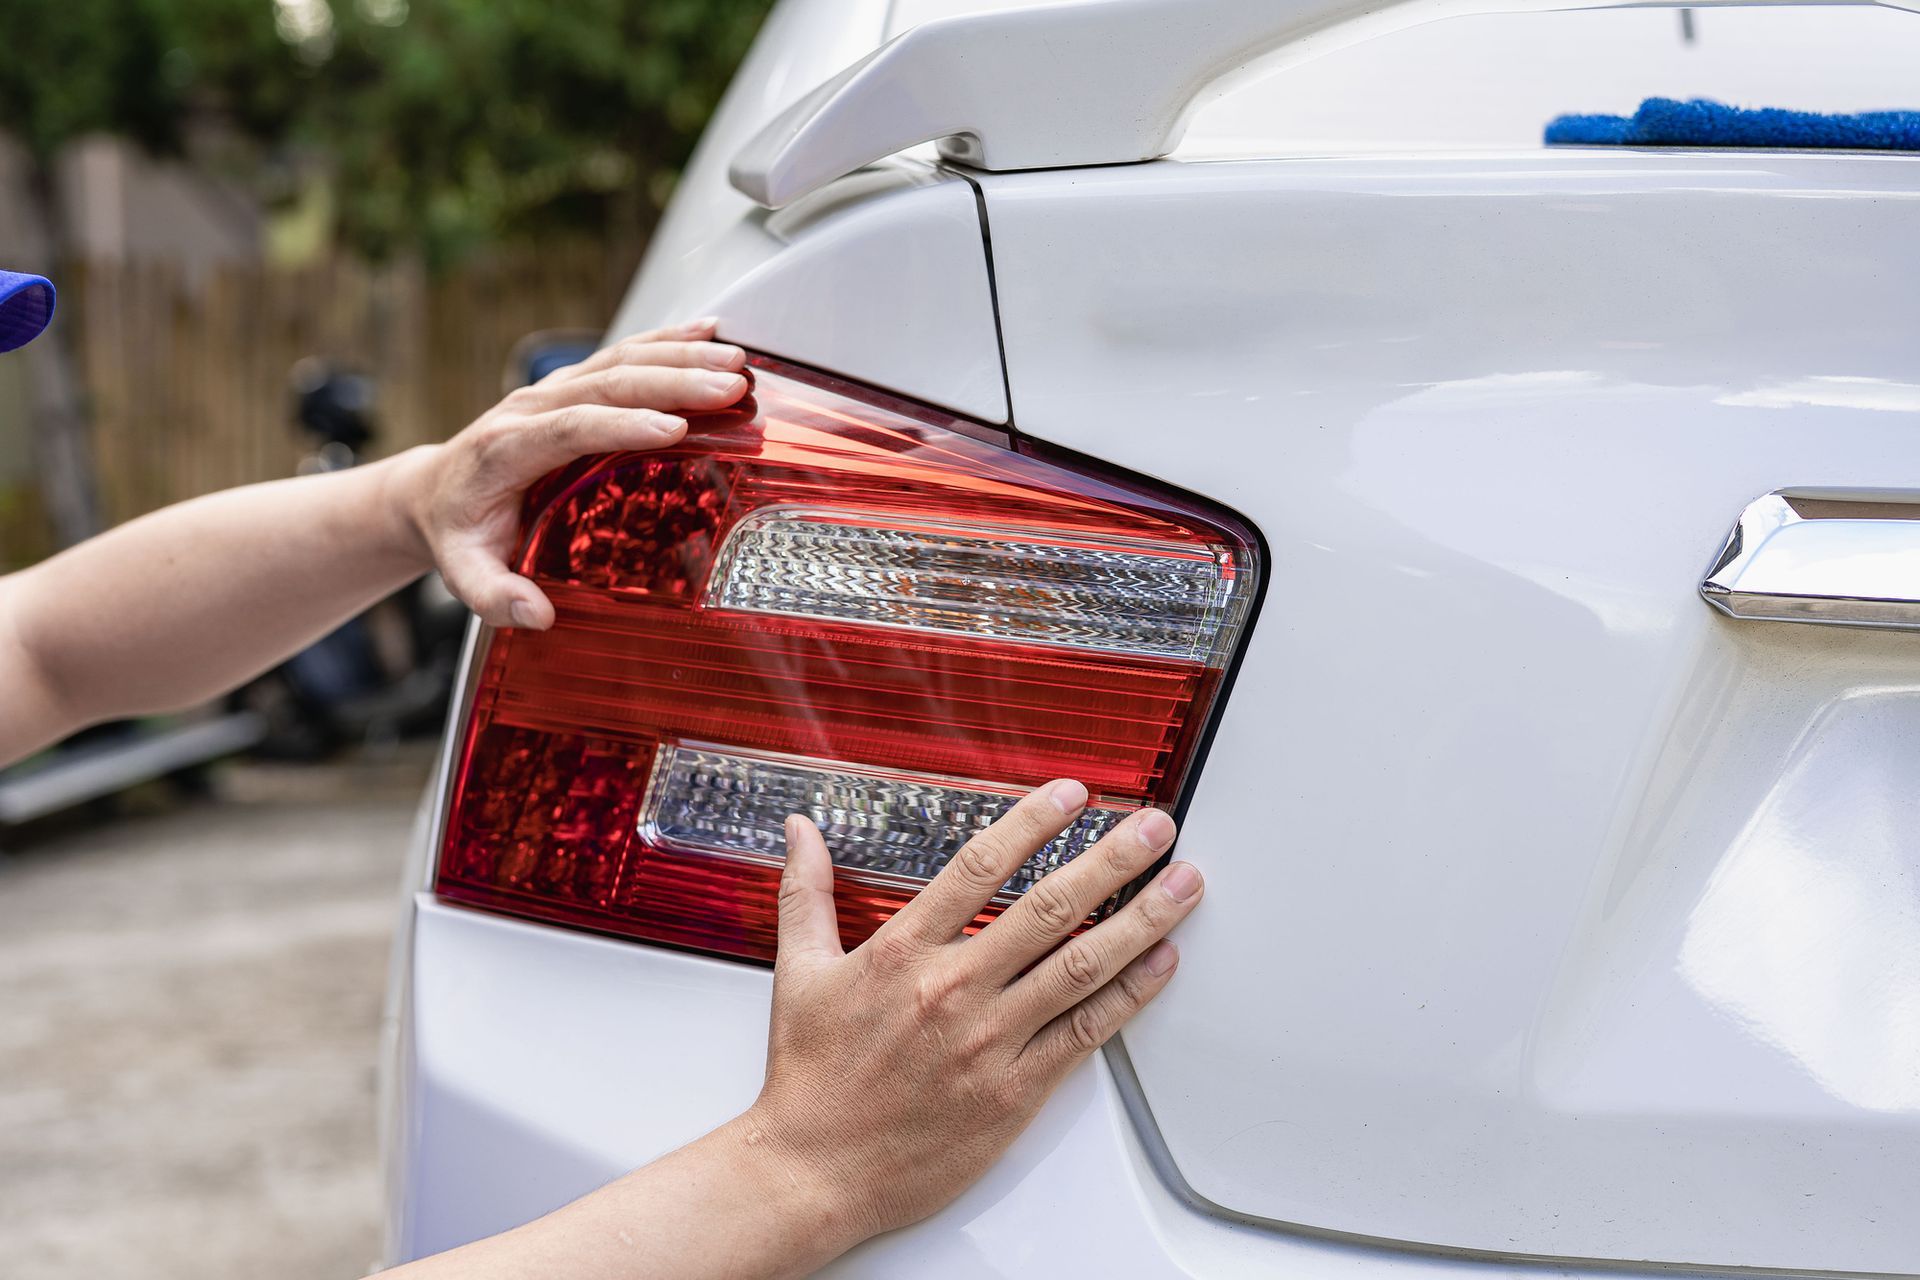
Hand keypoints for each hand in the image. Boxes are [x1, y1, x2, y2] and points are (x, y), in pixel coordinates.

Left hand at [398, 317, 748, 628]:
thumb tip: (537, 615)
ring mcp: (553, 389)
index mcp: (507, 449)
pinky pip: (623, 352)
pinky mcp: (573, 384)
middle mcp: (531, 407)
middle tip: (728, 388)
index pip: (569, 428)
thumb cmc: (458, 530)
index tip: (674, 429)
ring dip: (681, 356)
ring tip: (736, 362)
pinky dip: (670, 340)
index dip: (620, 426)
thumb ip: (494, 595)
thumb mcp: (464, 571)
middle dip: (673, 382)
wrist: (434, 488)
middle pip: (606, 383)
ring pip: (620, 360)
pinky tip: (709, 332)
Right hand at [744, 781, 1203, 1257]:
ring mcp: (989, 1041)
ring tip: (1183, 884)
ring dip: (1141, 919)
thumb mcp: (797, 972)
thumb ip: (806, 892)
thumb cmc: (809, 1080)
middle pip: (1050, 907)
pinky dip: (1130, 995)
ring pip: (1081, 966)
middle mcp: (953, 989)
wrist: (813, 1173)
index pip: (981, 867)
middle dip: (1113, 859)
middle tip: (1155, 826)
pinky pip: (1084, 1033)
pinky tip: (1162, 963)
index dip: (1034, 823)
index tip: (1072, 794)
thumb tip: (801, 831)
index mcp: (902, 953)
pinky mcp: (1014, 1092)